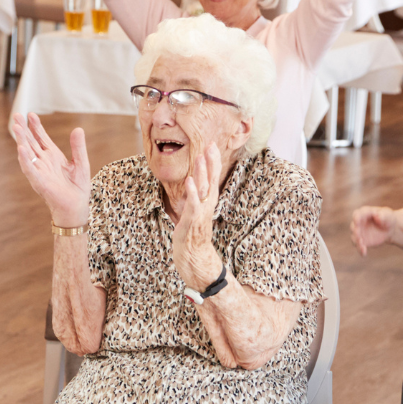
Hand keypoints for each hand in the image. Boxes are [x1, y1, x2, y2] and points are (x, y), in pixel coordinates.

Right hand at [10, 111, 90, 227]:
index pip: (41, 137)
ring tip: (16, 127)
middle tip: (16, 115)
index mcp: (53, 155)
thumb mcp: (81, 163)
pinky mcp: (39, 181)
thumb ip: (78, 147)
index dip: (35, 126)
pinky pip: (29, 169)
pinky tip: (21, 148)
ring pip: (27, 152)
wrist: (76, 207)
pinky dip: (24, 159)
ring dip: (21, 140)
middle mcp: (43, 161)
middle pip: (31, 142)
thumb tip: (78, 129)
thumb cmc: (77, 187)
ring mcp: (39, 171)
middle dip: (23, 129)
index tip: (30, 114)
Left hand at [169, 143, 225, 290]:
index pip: (212, 179)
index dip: (212, 162)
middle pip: (211, 180)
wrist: (194, 258)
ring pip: (203, 189)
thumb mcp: (193, 213)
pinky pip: (193, 204)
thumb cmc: (191, 236)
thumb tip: (193, 186)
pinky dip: (192, 192)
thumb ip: (195, 199)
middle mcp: (206, 206)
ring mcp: (201, 213)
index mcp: (207, 202)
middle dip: (210, 162)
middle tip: (211, 145)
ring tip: (200, 157)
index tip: (211, 146)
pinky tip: (190, 181)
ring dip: (202, 173)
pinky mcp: (193, 221)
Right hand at [350, 205, 395, 255]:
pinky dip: (360, 250)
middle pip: (353, 226)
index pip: (357, 214)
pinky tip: (364, 253)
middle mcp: (358, 223)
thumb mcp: (388, 215)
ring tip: (362, 246)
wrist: (389, 229)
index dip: (356, 217)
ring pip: (354, 238)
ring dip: (357, 242)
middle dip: (356, 231)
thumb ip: (383, 215)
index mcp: (364, 213)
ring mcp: (359, 232)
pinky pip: (359, 246)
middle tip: (359, 236)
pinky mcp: (362, 241)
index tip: (357, 221)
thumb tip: (378, 216)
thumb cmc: (388, 218)